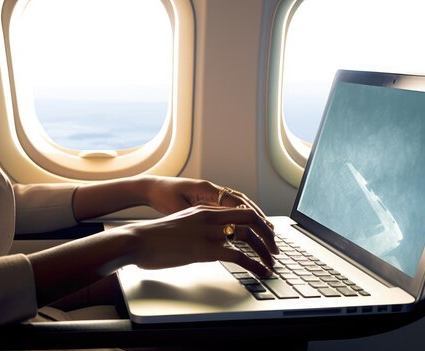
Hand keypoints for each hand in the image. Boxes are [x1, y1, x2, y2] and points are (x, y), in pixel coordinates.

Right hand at [122, 204, 278, 276]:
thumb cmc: (152, 238)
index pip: (240, 210)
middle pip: (251, 219)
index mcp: (204, 210)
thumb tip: (206, 242)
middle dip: (268, 235)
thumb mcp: (179, 226)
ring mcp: (208, 232)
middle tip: (275, 250)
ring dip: (265, 252)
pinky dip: (255, 265)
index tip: (266, 236)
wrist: (136, 240)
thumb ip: (196, 229)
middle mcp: (210, 217)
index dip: (258, 223)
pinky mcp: (205, 249)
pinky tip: (260, 273)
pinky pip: (239, 256)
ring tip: (271, 264)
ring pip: (249, 236)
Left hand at [145, 176, 271, 223]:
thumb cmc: (163, 195)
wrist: (152, 188)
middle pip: (244, 202)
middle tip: (272, 233)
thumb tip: (216, 223)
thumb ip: (198, 213)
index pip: (237, 201)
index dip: (252, 215)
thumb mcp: (179, 207)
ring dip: (254, 217)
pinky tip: (249, 228)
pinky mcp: (209, 201)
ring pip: (240, 204)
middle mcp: (213, 190)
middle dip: (260, 218)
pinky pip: (231, 208)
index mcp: (207, 189)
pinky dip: (243, 217)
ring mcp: (212, 195)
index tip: (265, 228)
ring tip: (268, 230)